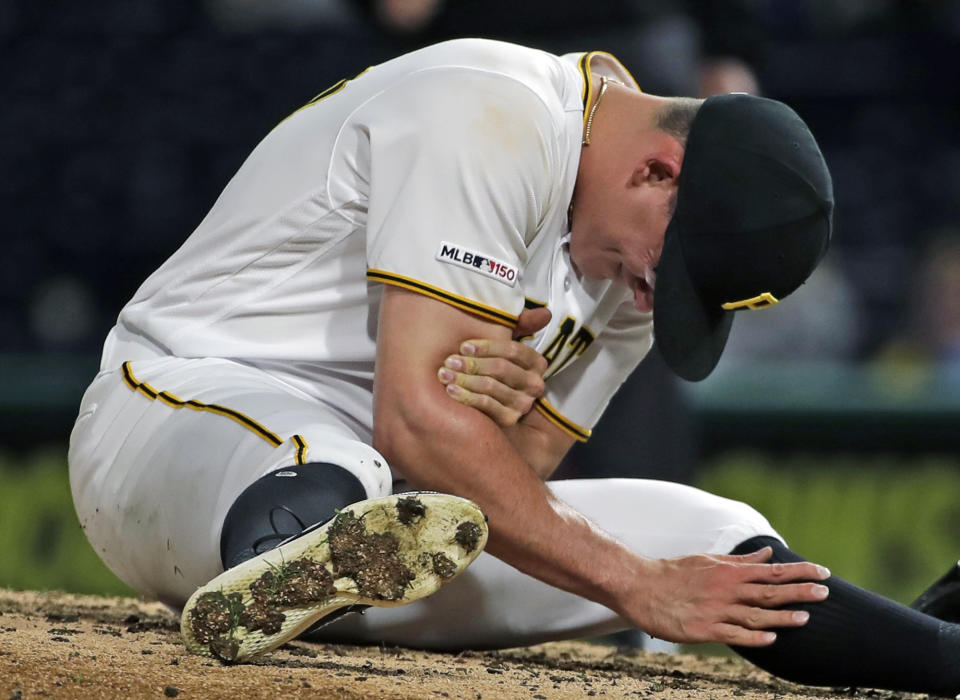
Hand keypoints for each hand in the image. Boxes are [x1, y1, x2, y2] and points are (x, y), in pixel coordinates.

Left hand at [437, 307, 550, 425]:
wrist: (487, 406)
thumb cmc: (491, 367)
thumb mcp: (503, 347)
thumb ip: (520, 326)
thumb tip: (546, 312)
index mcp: (536, 363)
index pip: (513, 350)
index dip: (487, 347)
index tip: (464, 346)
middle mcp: (535, 384)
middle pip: (501, 368)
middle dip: (472, 363)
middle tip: (449, 361)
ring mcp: (523, 404)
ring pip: (491, 386)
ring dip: (465, 379)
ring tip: (445, 375)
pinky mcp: (509, 419)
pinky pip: (486, 405)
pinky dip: (467, 397)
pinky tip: (451, 391)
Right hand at [628, 547, 830, 646]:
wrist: (641, 586)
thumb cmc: (674, 573)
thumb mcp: (708, 560)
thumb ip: (740, 561)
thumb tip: (767, 553)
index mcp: (728, 571)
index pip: (771, 570)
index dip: (799, 571)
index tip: (822, 573)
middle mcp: (726, 589)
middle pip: (769, 591)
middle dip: (799, 591)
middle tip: (825, 592)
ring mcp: (716, 610)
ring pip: (755, 615)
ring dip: (782, 617)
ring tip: (806, 618)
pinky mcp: (704, 629)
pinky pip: (734, 635)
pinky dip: (754, 638)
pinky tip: (772, 639)